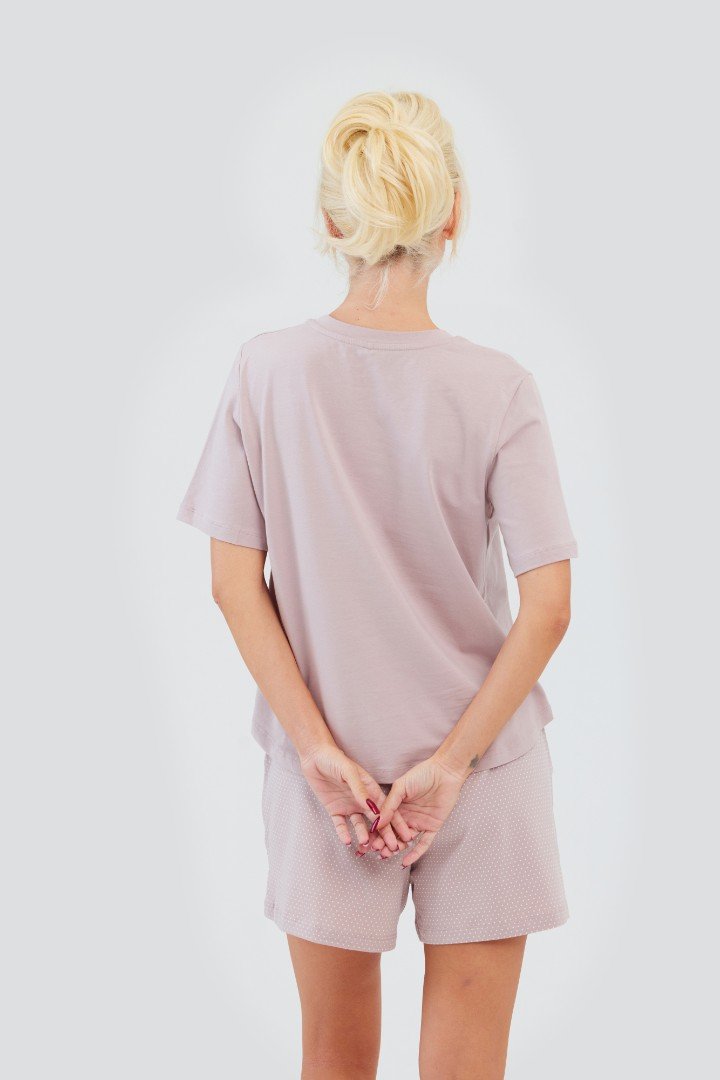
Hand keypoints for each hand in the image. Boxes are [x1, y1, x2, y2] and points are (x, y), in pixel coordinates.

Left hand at [300, 743, 417, 857]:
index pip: (386, 808)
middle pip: (376, 820)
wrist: (314, 757)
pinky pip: (341, 825)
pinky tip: (347, 841)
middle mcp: (362, 800)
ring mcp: (349, 806)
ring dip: (364, 836)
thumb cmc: (334, 760)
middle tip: (392, 849)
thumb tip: (372, 808)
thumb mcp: (349, 772)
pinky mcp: (335, 810)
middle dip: (385, 834)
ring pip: (359, 825)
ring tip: (366, 845)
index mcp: (370, 790)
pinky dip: (344, 833)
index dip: (396, 821)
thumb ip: (360, 790)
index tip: (406, 834)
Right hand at [376, 754, 467, 866]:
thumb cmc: (422, 774)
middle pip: (393, 833)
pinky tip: (405, 861)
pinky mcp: (432, 827)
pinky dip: (415, 853)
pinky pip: (424, 843)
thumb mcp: (401, 786)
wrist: (445, 772)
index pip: (385, 822)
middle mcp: (407, 816)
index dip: (376, 832)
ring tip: (387, 855)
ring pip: (406, 840)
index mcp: (398, 806)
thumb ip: (390, 804)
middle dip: (384, 843)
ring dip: (396, 848)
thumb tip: (377, 822)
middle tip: (375, 850)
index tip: (367, 840)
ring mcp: (420, 822)